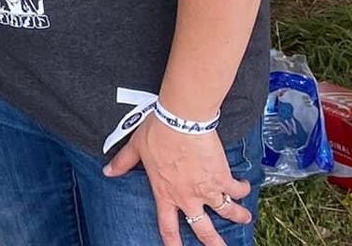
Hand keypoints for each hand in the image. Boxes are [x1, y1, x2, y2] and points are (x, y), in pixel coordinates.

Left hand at [105, 114, 251, 245]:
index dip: (172, 244)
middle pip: (203, 230)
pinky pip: (237, 189)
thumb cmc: (158, 131)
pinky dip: (243, 189)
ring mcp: (207, 189)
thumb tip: (107, 171)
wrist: (182, 119)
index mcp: (165, 193)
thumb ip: (123, 163)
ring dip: (237, 216)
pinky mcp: (223, 177)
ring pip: (227, 212)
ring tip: (244, 218)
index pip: (167, 227)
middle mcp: (188, 197)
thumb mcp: (136, 147)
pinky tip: (245, 187)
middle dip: (215, 244)